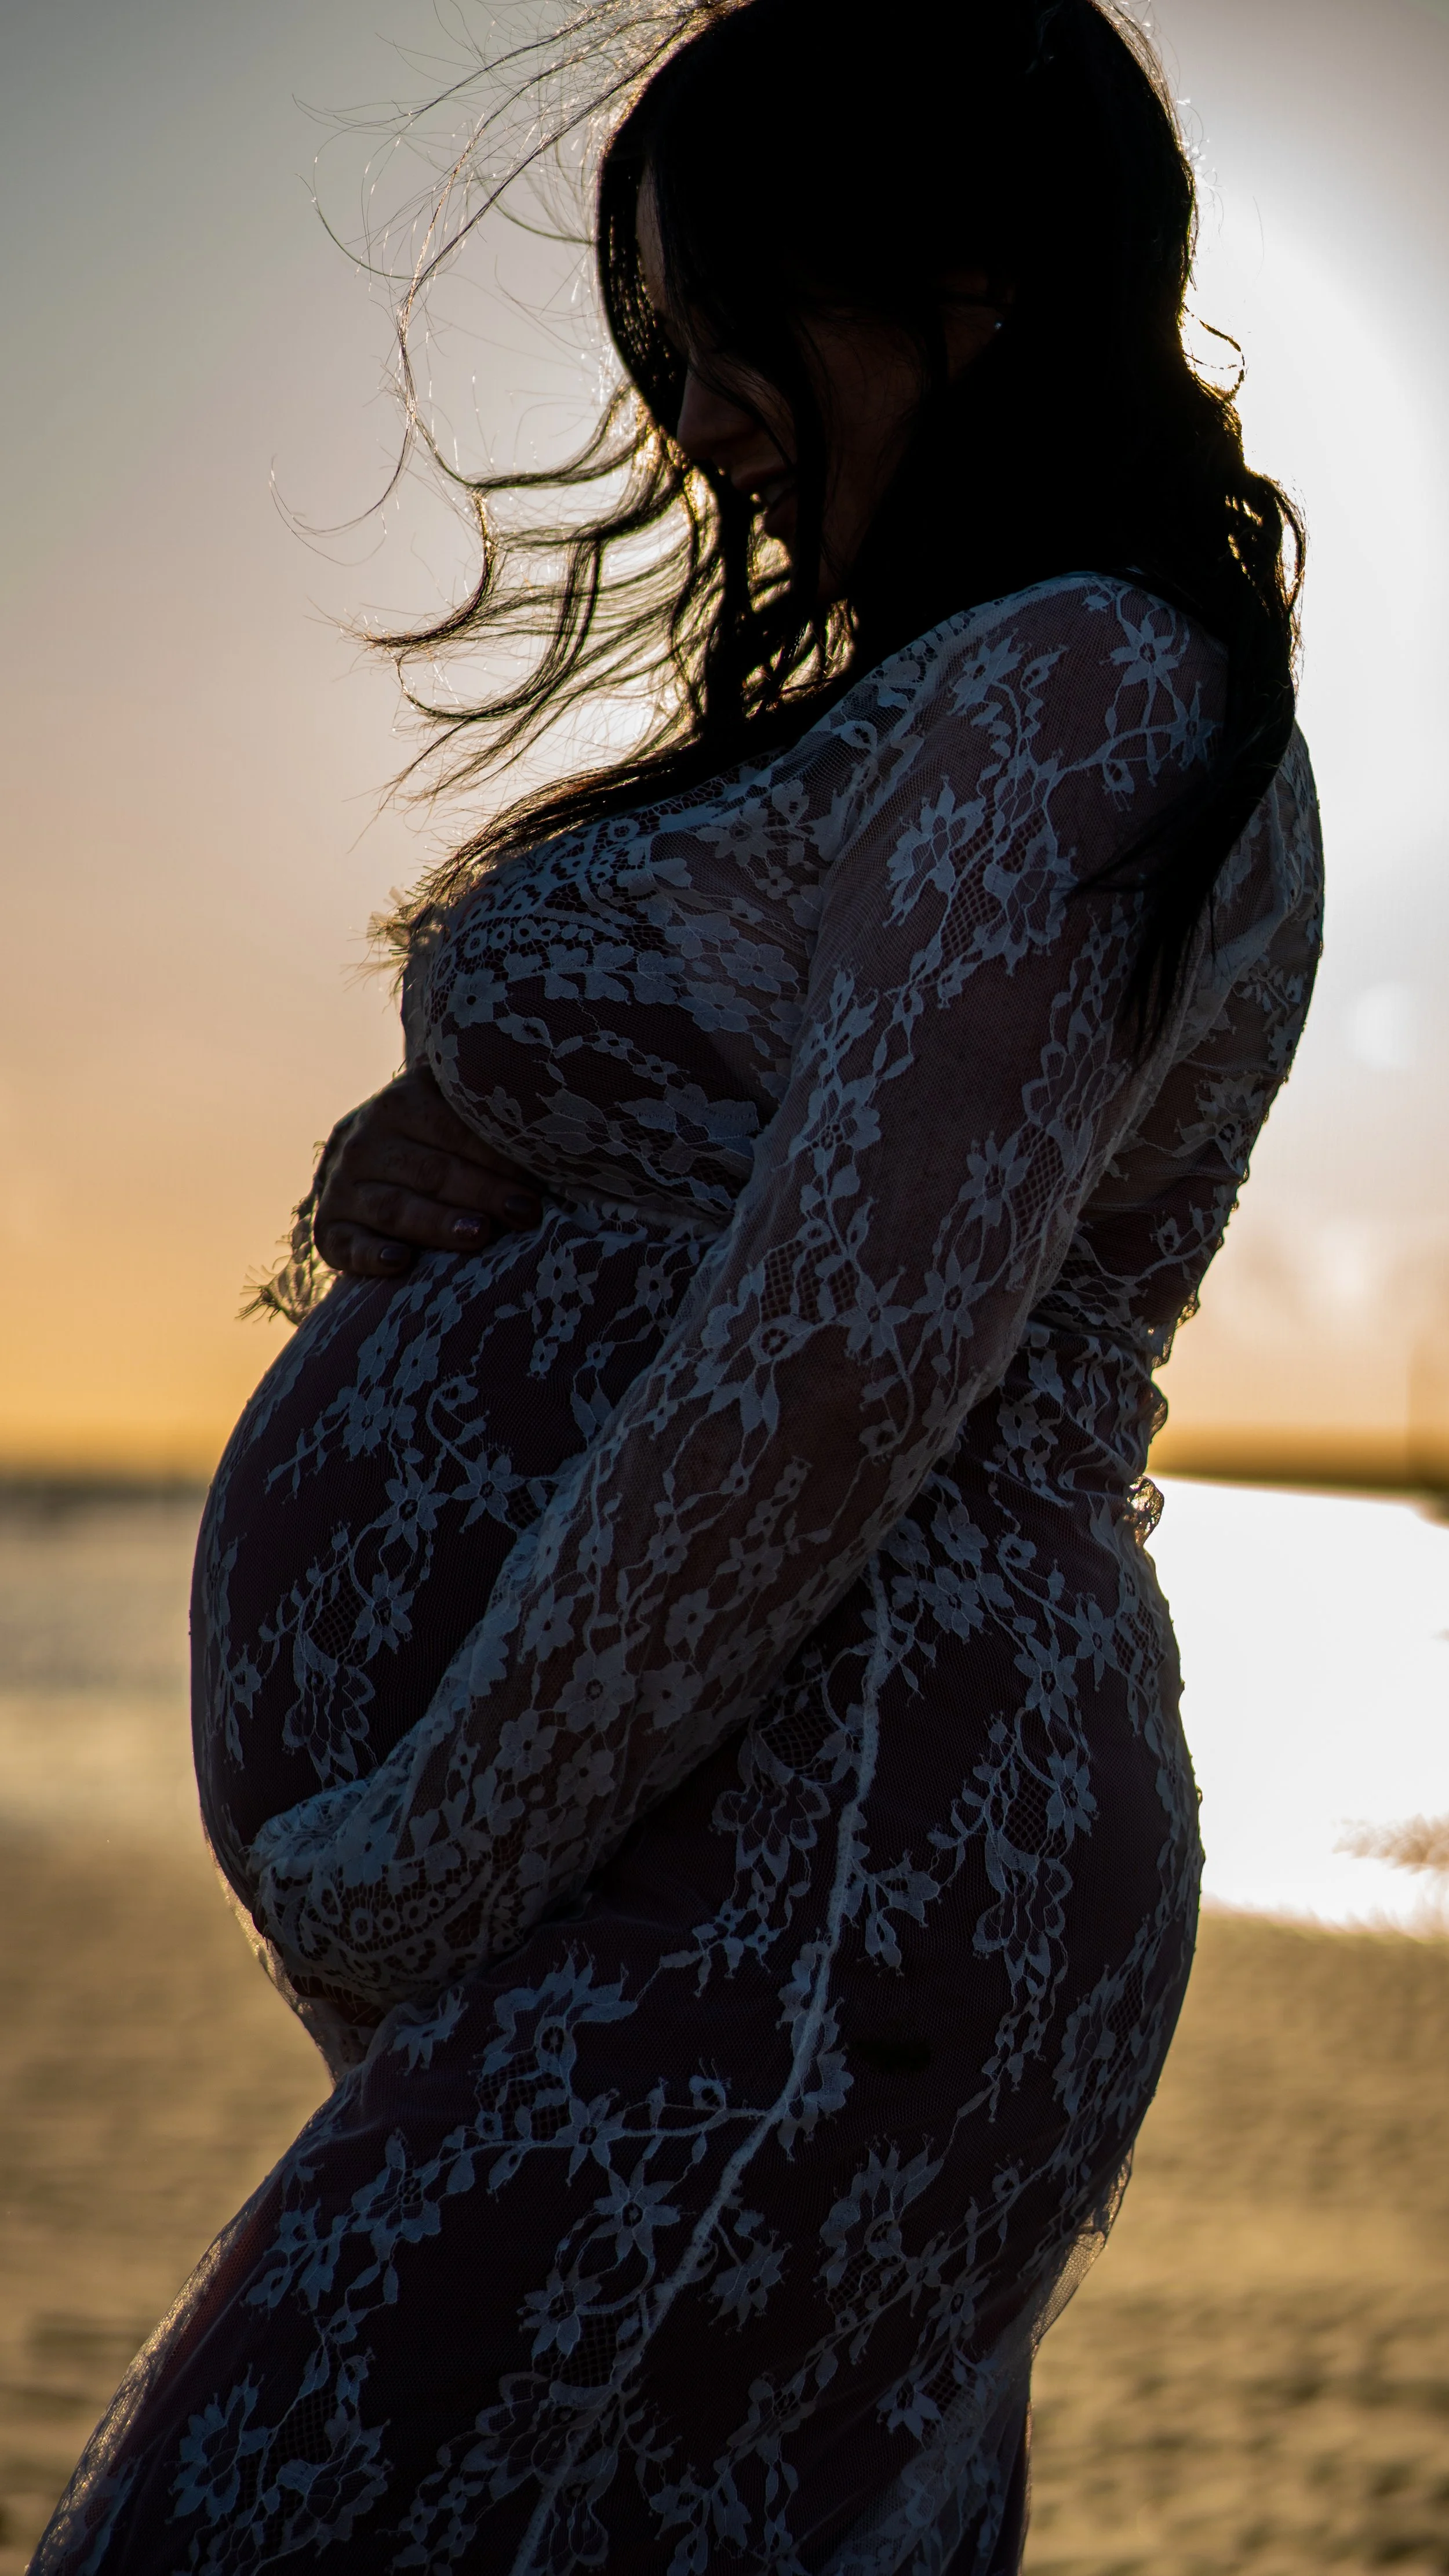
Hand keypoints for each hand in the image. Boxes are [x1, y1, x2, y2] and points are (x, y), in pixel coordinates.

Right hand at [313, 1066, 542, 1279]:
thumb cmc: (431, 1138)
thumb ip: (481, 1106)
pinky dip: (372, 1256)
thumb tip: (547, 1117)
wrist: (363, 1161)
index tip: (539, 1181)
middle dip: (483, 1193)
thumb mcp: (448, 1106)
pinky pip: (348, 1244)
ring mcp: (341, 1187)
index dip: (497, 1157)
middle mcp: (363, 1141)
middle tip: (526, 1213)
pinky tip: (400, 1262)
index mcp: (398, 1103)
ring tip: (480, 1235)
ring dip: (437, 1223)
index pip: (453, 1131)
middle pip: (431, 1171)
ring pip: (394, 1208)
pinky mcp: (328, 1230)